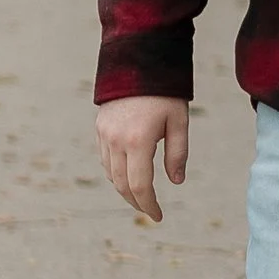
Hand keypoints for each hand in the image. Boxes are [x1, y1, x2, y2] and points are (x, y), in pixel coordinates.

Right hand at [95, 94, 187, 222]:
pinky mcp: (100, 128)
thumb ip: (178, 154)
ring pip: (111, 174)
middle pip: (122, 185)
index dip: (149, 205)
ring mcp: (104, 134)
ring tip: (141, 196)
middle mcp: (116, 140)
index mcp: (138, 141)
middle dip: (137, 202)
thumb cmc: (165, 92)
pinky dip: (116, 173)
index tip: (158, 216)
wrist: (138, 61)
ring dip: (125, 189)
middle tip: (151, 210)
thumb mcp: (179, 121)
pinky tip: (129, 176)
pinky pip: (105, 160)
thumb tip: (176, 182)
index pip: (140, 185)